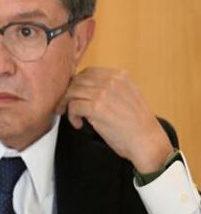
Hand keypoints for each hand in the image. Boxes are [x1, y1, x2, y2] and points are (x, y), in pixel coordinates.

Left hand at [57, 67, 172, 172]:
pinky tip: (79, 124)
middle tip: (66, 107)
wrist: (147, 142)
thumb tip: (85, 87)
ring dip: (67, 105)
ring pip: (72, 92)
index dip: (77, 84)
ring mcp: (104, 93)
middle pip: (77, 80)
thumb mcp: (128, 96)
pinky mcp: (97, 108)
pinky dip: (72, 116)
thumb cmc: (137, 124)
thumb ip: (110, 88)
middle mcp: (112, 81)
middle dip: (68, 94)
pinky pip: (73, 106)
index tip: (74, 95)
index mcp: (120, 76)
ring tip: (73, 117)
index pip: (88, 72)